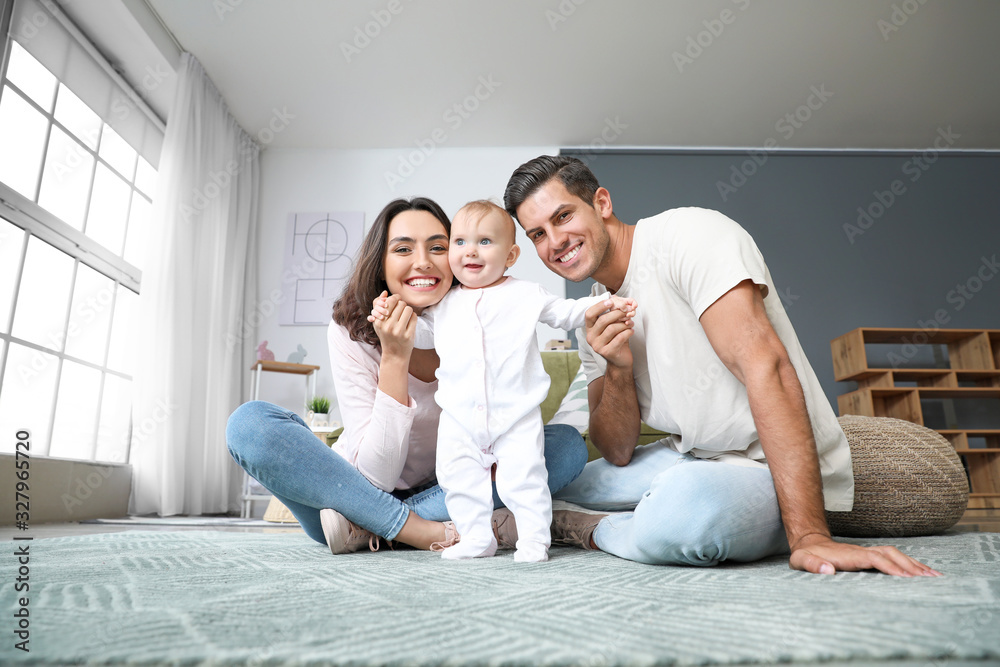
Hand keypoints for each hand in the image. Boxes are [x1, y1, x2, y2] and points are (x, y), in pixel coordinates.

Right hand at [370, 292, 415, 359]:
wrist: (394, 354)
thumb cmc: (386, 335)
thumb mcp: (379, 322)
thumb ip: (378, 306)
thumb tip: (385, 292)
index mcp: (379, 321)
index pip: (390, 301)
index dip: (395, 298)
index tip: (397, 300)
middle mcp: (388, 326)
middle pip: (400, 304)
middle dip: (402, 305)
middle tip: (401, 310)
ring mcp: (398, 331)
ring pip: (408, 309)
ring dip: (408, 311)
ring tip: (405, 316)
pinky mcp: (408, 335)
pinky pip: (414, 317)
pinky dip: (413, 317)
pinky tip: (409, 322)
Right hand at [584, 298, 634, 368]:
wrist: (620, 360)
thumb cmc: (616, 339)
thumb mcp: (613, 325)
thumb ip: (614, 314)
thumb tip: (621, 300)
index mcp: (590, 328)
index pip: (589, 314)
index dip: (599, 306)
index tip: (611, 301)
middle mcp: (591, 337)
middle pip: (603, 320)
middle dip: (618, 313)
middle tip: (628, 312)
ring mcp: (598, 346)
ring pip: (612, 328)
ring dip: (624, 323)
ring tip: (631, 323)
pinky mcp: (607, 352)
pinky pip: (619, 338)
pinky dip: (628, 332)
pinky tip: (631, 331)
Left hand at [789, 533, 941, 576]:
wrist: (809, 543)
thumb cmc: (806, 556)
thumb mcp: (802, 561)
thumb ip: (813, 565)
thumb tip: (829, 570)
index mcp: (850, 555)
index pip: (875, 559)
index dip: (890, 567)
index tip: (907, 577)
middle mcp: (862, 552)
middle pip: (891, 555)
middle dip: (911, 566)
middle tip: (932, 579)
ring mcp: (867, 552)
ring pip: (895, 555)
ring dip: (914, 564)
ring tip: (935, 576)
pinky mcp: (870, 555)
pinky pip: (893, 557)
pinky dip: (909, 563)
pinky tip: (921, 572)